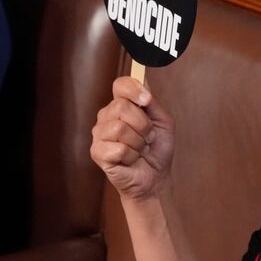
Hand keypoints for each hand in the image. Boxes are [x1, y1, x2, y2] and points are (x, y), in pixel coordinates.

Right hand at [91, 77, 174, 200]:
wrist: (155, 176)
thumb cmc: (157, 148)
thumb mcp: (163, 121)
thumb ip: (152, 103)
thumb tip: (143, 83)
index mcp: (121, 106)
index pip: (120, 85)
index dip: (134, 89)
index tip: (147, 100)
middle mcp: (106, 117)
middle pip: (122, 107)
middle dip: (143, 125)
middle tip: (148, 137)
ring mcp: (99, 135)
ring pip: (120, 128)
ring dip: (139, 142)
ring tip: (139, 149)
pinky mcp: (97, 152)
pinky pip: (118, 148)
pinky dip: (132, 155)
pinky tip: (130, 159)